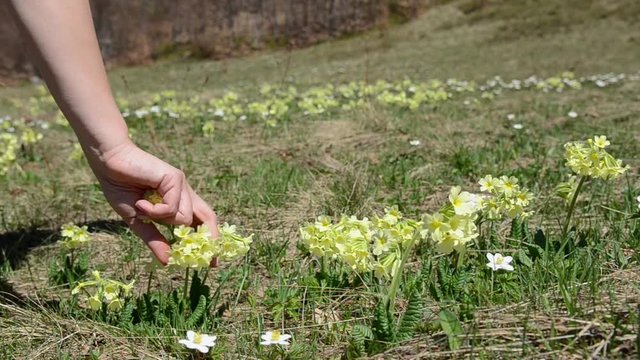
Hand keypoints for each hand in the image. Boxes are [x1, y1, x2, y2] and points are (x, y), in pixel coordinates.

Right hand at [89, 140, 217, 264]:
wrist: (109, 163)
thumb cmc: (120, 187)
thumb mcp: (138, 221)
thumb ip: (154, 239)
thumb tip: (168, 262)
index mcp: (176, 201)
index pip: (200, 222)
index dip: (207, 240)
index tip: (213, 263)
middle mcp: (183, 193)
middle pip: (208, 217)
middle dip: (209, 238)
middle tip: (209, 261)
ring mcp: (181, 185)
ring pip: (185, 218)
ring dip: (160, 219)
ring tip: (142, 207)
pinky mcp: (176, 178)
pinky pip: (173, 208)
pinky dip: (155, 210)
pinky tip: (141, 201)